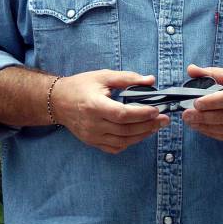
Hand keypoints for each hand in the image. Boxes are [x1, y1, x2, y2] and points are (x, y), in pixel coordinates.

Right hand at [51, 70, 169, 153]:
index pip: (122, 114)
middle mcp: (93, 124)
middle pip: (125, 129)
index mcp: (94, 105)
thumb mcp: (103, 76)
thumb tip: (151, 80)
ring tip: (156, 126)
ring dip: (142, 135)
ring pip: (123, 141)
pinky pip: (115, 147)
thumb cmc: (81, 85)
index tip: (156, 110)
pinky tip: (140, 134)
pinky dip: (130, 142)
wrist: (58, 101)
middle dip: (148, 125)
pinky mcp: (92, 142)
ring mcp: (92, 136)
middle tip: (164, 119)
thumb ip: (128, 78)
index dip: (141, 114)